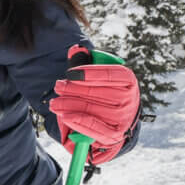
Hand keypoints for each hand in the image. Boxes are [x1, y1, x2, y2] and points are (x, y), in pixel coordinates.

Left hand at [49, 46, 139, 163]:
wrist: (114, 120)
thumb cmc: (102, 92)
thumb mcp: (96, 76)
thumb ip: (85, 62)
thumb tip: (75, 49)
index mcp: (128, 81)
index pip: (112, 74)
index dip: (90, 73)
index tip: (71, 73)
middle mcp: (129, 99)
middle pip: (97, 92)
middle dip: (73, 89)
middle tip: (58, 87)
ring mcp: (123, 118)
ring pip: (91, 109)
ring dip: (69, 105)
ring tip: (55, 102)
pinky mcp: (114, 134)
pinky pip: (94, 127)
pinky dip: (78, 121)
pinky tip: (65, 116)